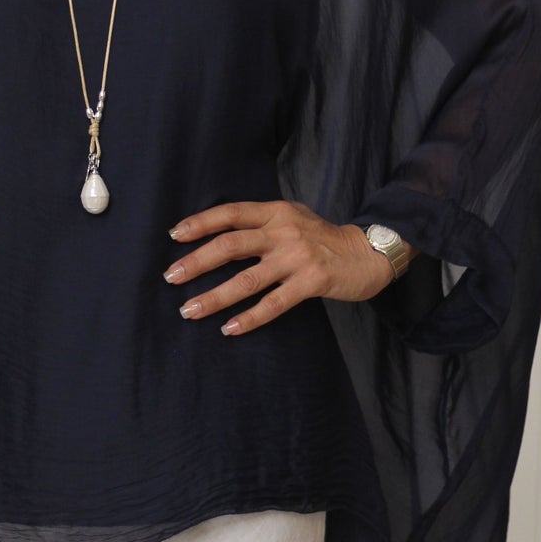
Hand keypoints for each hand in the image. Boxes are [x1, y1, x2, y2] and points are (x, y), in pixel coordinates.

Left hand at [163, 199, 410, 336]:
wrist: (368, 252)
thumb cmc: (323, 238)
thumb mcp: (293, 218)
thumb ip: (262, 223)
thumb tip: (218, 235)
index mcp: (276, 212)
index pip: (231, 214)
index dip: (201, 223)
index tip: (175, 235)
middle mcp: (283, 231)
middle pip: (230, 246)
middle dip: (196, 262)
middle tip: (171, 277)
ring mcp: (297, 257)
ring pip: (246, 279)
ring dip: (214, 296)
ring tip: (189, 310)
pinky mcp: (311, 282)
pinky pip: (274, 304)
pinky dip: (250, 318)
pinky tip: (229, 328)